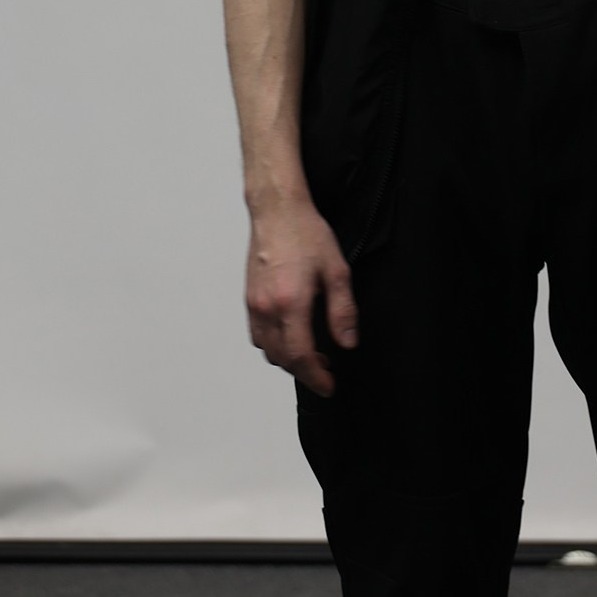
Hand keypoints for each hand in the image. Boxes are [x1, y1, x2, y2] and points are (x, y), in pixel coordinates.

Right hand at [245, 196, 358, 394]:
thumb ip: (343, 310)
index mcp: (291, 303)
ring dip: (288, 360)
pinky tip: (290, 336)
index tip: (329, 386)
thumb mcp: (337, 270)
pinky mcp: (249, 299)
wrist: (277, 211)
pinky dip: (273, 345)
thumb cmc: (306, 233)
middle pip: (282, 359)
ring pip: (268, 350)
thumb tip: (348, 342)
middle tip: (326, 371)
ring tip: (311, 354)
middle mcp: (267, 308)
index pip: (301, 356)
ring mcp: (254, 304)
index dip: (316, 377)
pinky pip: (258, 335)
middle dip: (305, 372)